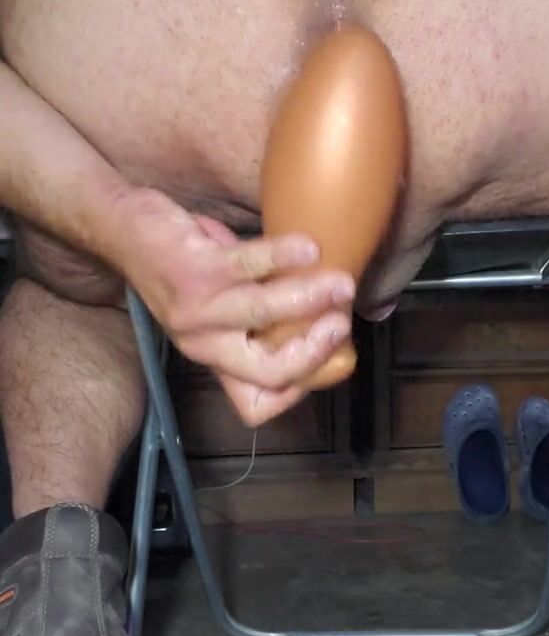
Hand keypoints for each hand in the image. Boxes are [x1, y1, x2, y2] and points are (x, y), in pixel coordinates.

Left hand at [113, 188, 354, 424]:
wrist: (120, 230)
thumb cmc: (180, 265)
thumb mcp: (215, 308)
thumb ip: (260, 317)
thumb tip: (323, 307)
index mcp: (213, 358)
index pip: (256, 405)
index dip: (298, 391)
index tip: (326, 360)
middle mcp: (204, 344)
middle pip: (269, 373)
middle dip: (315, 352)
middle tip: (341, 325)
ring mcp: (197, 310)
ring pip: (264, 314)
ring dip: (310, 299)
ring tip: (341, 283)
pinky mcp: (195, 269)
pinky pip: (248, 265)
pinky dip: (284, 256)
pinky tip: (310, 248)